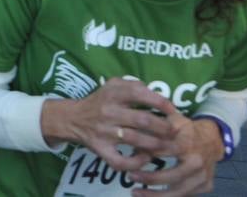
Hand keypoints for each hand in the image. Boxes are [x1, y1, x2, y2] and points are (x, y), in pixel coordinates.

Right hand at [52, 78, 179, 173]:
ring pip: (136, 141)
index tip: (172, 110)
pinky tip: (145, 158)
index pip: (139, 94)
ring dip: (156, 145)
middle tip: (174, 131)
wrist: (73, 118)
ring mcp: (104, 132)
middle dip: (164, 127)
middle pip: (143, 120)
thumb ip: (133, 85)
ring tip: (167, 145)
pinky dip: (136, 162)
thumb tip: (156, 94)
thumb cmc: (100, 101)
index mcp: (112, 94)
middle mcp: (108, 112)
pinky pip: (120, 161)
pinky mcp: (100, 149)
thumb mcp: (112, 85)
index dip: (160, 102)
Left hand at [128, 113, 223, 194]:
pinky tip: (150, 196)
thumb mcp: (173, 121)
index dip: (143, 151)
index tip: (128, 155)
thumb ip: (154, 126)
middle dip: (149, 178)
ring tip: (135, 193)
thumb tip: (128, 132)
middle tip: (130, 176)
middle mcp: (197, 162)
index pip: (163, 150)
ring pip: (178, 191)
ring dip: (155, 195)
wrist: (213, 139)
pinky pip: (185, 195)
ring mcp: (203, 176)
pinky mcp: (206, 186)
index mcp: (187, 144)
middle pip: (171, 176)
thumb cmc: (187, 129)